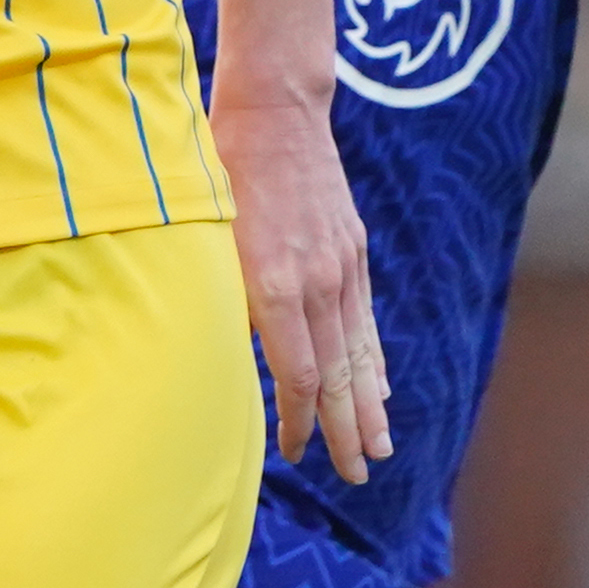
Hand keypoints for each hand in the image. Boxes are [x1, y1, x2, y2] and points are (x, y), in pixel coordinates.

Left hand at [211, 81, 388, 483]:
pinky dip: (374, 360)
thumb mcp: (208, 240)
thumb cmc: (222, 173)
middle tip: (357, 475)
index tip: (294, 453)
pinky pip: (365, 320)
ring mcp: (341, 267)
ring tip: (380, 449)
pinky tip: (380, 389)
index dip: (299, 421)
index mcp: (275, 286)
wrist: (276, 112)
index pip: (298, 375)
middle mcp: (317, 283)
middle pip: (341, 375)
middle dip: (348, 431)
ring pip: (360, 352)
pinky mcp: (351, 252)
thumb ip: (224, 302)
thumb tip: (231, 359)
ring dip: (371, 407)